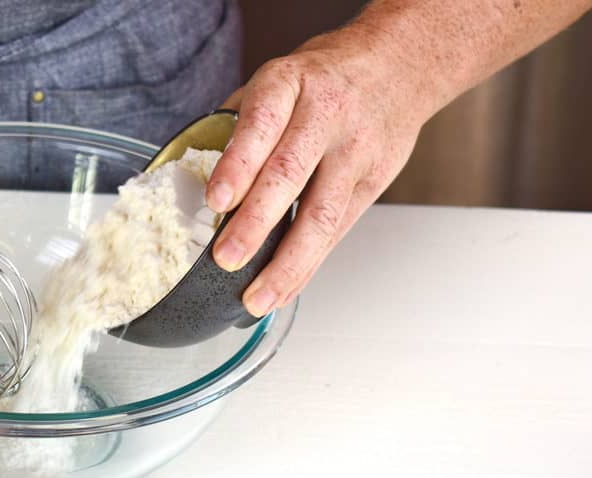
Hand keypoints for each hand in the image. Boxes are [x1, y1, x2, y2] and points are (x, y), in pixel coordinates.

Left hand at [206, 25, 429, 316]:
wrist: (400, 64)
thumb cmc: (324, 78)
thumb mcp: (278, 79)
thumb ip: (239, 123)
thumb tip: (192, 173)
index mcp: (290, 84)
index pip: (262, 125)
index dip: (238, 164)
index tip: (216, 201)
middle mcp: (326, 116)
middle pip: (290, 175)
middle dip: (255, 223)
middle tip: (225, 259)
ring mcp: (355, 151)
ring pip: (321, 215)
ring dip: (286, 264)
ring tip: (255, 299)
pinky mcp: (373, 182)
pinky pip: (336, 232)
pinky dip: (307, 268)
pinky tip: (283, 290)